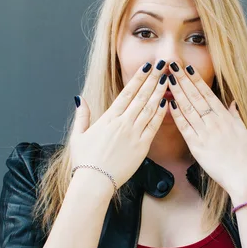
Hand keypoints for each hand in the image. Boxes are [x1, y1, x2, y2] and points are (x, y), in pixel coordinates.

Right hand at [70, 60, 170, 189]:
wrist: (94, 181)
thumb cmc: (85, 161)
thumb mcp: (79, 135)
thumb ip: (82, 116)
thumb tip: (81, 99)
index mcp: (108, 118)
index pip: (126, 93)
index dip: (138, 78)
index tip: (146, 66)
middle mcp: (123, 123)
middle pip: (141, 96)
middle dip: (152, 79)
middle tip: (162, 66)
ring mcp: (133, 134)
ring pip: (149, 109)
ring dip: (159, 93)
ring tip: (167, 79)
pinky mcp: (141, 147)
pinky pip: (153, 127)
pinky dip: (160, 114)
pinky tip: (167, 103)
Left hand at [166, 62, 246, 193]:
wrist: (244, 177)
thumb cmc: (245, 157)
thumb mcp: (244, 132)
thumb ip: (235, 116)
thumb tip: (232, 103)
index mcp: (225, 117)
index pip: (208, 94)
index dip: (196, 80)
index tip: (187, 68)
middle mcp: (215, 122)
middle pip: (196, 97)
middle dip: (183, 80)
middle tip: (173, 67)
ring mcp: (205, 133)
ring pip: (188, 109)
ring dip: (177, 93)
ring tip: (168, 80)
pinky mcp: (197, 146)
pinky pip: (184, 127)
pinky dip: (177, 115)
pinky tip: (169, 104)